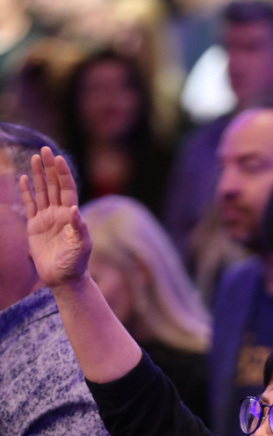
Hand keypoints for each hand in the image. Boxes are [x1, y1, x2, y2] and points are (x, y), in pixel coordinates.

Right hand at [19, 147, 91, 288]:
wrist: (64, 279)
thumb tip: (73, 210)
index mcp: (72, 215)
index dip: (63, 174)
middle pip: (54, 185)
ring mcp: (47, 219)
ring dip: (38, 175)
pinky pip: (30, 205)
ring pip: (42, 192)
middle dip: (50, 168)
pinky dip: (27, 192)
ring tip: (35, 158)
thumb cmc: (76, 263)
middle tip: (45, 150)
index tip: (59, 159)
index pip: (67, 189)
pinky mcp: (35, 227)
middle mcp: (59, 213)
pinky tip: (22, 179)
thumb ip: (78, 228)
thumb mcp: (81, 246)